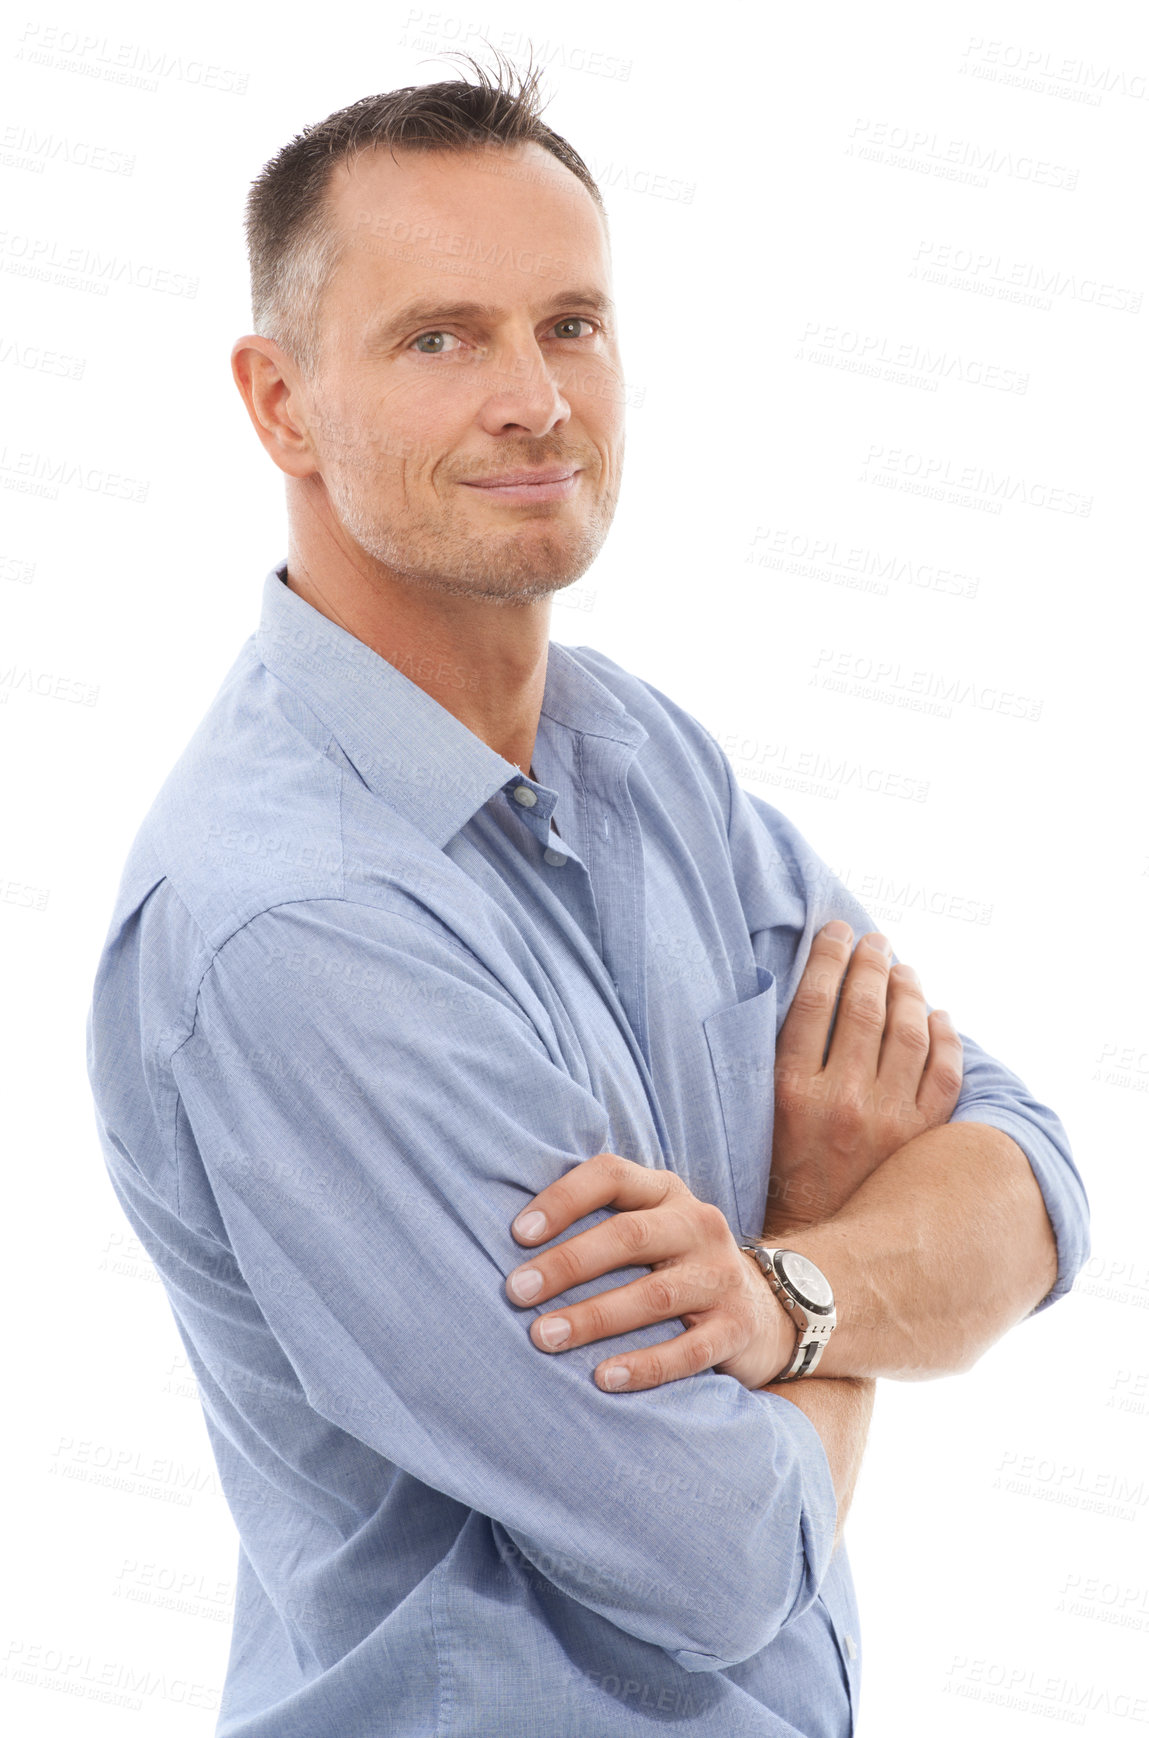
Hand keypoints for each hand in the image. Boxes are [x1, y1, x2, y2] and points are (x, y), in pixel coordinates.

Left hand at [506, 1153, 794, 1393]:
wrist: (766, 1311)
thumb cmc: (673, 1267)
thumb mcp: (647, 1230)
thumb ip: (595, 1224)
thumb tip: (508, 1243)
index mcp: (665, 1192)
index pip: (611, 1176)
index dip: (563, 1199)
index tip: (516, 1234)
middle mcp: (698, 1224)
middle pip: (629, 1235)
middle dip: (567, 1264)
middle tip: (515, 1292)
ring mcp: (722, 1275)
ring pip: (654, 1293)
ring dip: (594, 1317)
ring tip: (544, 1337)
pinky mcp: (737, 1326)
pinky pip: (689, 1349)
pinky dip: (645, 1365)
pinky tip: (603, 1379)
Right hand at [767, 921, 962, 1233]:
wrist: (818, 1242)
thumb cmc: (780, 1172)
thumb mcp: (762, 1115)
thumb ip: (780, 1060)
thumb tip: (804, 996)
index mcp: (794, 1090)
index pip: (815, 1002)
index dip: (828, 957)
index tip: (836, 931)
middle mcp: (843, 1101)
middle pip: (864, 1009)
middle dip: (871, 963)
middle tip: (874, 941)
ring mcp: (888, 1120)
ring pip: (909, 1032)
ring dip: (908, 991)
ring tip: (903, 970)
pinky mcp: (921, 1137)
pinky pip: (945, 1073)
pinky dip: (946, 1038)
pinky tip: (938, 1017)